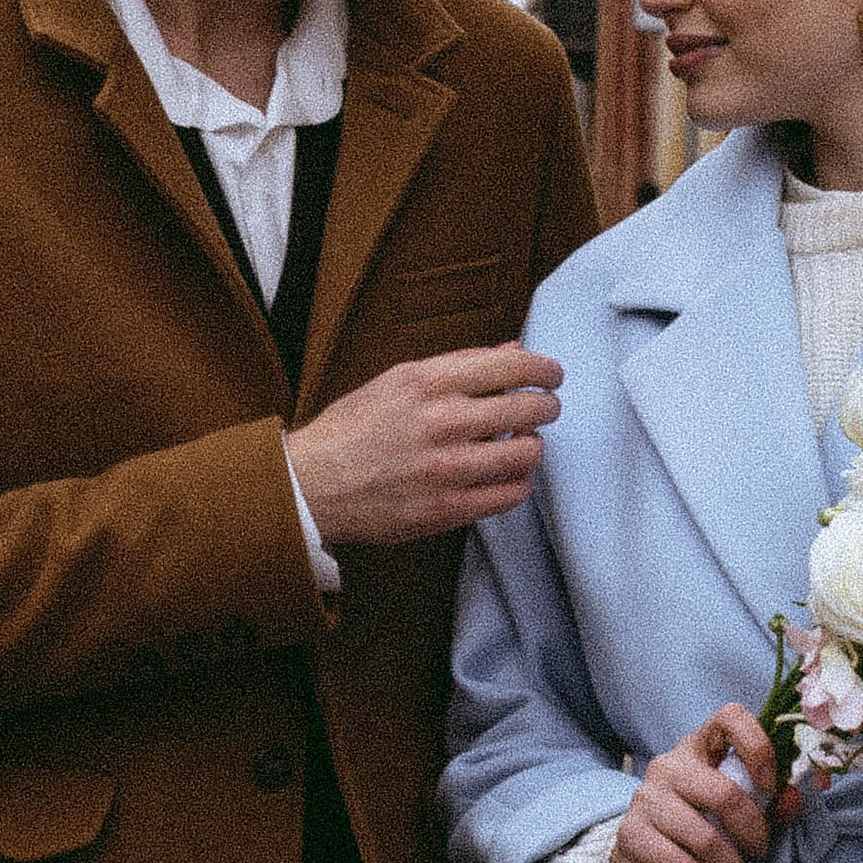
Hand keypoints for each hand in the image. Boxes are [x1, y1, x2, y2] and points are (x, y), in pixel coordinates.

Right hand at [285, 344, 562, 548]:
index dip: (545, 369)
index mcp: (429, 382)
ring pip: (526, 453)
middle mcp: (442, 422)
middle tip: (544, 409)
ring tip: (523, 443)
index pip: (513, 366)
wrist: (311, 485)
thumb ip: (458, 366)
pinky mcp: (448, 509)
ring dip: (533, 445)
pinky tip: (509, 474)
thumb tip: (512, 353)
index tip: (552, 374)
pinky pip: (511, 494)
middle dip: (546, 406)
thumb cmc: (352, 431)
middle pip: (528, 409)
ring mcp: (447, 469)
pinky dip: (520, 482)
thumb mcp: (399, 380)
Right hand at [607, 704, 790, 862]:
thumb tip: (794, 800)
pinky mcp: (632, 833)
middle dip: (753, 831)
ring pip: (703, 836)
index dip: (758, 746)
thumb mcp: (735, 804)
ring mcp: (646, 797)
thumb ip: (769, 801)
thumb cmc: (699, 819)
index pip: (730, 717)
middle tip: (761, 852)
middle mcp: (670, 764)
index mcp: (700, 745)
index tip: (771, 786)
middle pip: (723, 794)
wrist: (640, 848)